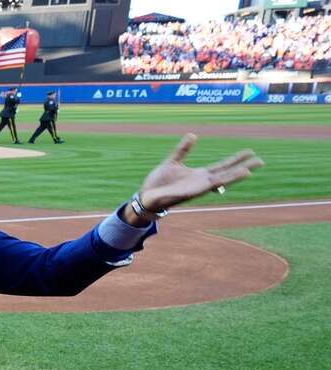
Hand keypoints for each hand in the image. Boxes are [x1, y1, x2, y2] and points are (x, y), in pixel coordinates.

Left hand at [131, 134, 262, 222]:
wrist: (146, 197)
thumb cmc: (159, 182)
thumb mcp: (172, 162)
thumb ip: (183, 150)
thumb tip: (192, 135)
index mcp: (199, 175)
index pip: (223, 165)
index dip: (236, 159)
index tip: (250, 152)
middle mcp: (202, 182)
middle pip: (227, 173)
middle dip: (244, 167)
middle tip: (261, 161)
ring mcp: (197, 188)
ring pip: (220, 181)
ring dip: (234, 177)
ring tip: (249, 170)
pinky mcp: (189, 193)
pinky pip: (203, 188)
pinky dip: (215, 184)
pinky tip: (223, 181)